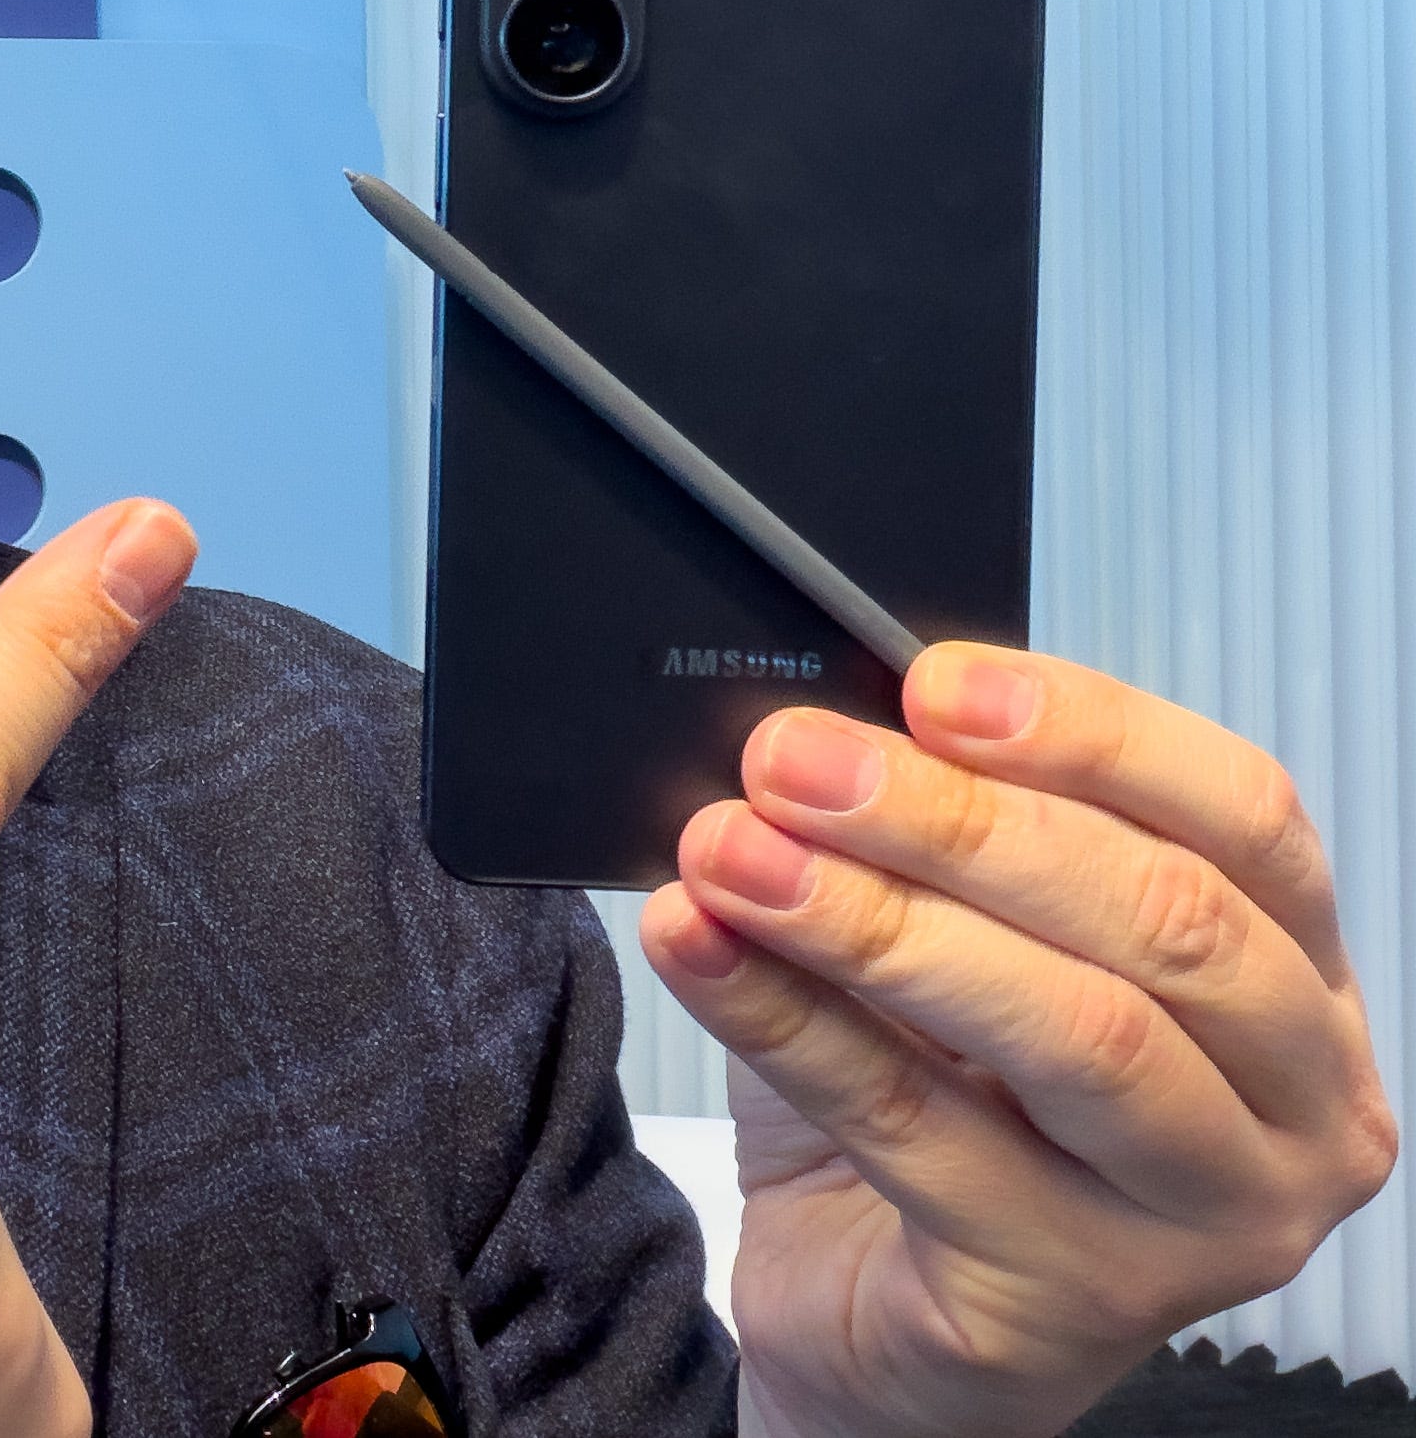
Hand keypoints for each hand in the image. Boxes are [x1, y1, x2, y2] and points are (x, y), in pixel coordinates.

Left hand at [640, 643, 1399, 1437]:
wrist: (870, 1312)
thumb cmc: (946, 1110)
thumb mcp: (963, 939)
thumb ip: (944, 835)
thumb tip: (834, 720)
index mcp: (1297, 981)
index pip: (1243, 818)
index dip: (1090, 732)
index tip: (933, 682)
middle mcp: (1294, 1110)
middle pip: (1156, 919)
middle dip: (954, 821)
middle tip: (792, 760)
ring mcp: (1202, 1227)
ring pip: (1064, 1031)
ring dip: (872, 918)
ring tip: (731, 851)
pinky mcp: (1071, 1303)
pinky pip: (916, 1131)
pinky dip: (787, 1019)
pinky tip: (697, 945)